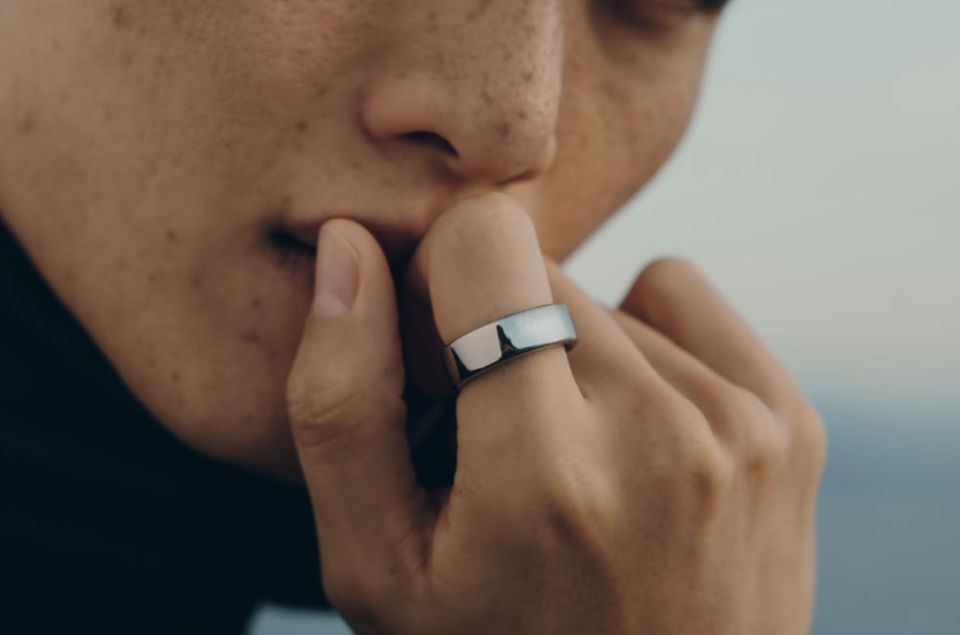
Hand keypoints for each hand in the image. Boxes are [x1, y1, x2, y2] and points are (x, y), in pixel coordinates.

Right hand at [285, 193, 825, 634]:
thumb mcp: (376, 564)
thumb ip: (340, 401)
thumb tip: (349, 246)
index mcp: (544, 473)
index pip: (483, 239)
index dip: (435, 276)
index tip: (432, 354)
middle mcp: (663, 437)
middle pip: (541, 270)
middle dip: (497, 326)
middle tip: (499, 435)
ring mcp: (743, 426)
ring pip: (606, 291)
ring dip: (569, 349)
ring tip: (570, 456)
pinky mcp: (789, 421)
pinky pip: (679, 296)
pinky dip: (641, 339)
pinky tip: (627, 429)